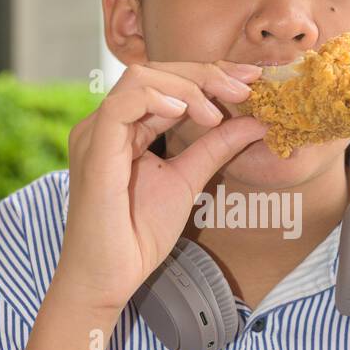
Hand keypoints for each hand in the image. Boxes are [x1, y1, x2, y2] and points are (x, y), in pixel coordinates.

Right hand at [55, 59, 267, 316]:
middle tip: (245, 88)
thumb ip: (215, 148)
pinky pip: (123, 104)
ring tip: (216, 112)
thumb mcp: (188, 181)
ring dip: (187, 86)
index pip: (166, 83)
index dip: (208, 76)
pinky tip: (186, 112)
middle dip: (205, 74)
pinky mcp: (94, 148)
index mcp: (124, 129)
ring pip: (141, 78)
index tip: (250, 82)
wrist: (108, 277)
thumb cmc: (137, 236)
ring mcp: (96, 133)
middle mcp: (107, 124)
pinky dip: (158, 99)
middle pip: (156, 72)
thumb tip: (255, 122)